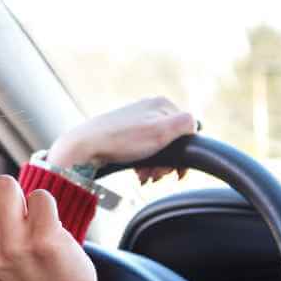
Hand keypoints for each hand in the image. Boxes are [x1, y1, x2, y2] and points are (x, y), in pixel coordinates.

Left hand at [47, 96, 197, 184]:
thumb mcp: (161, 130)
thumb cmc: (122, 140)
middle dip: (166, 163)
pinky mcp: (124, 133)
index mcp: (162, 104)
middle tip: (155, 175)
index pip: (188, 130)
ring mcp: (136, 121)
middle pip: (172, 141)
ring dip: (154, 166)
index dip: (183, 154)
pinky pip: (143, 151)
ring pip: (157, 148)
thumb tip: (196, 126)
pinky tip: (137, 172)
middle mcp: (149, 109)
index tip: (174, 172)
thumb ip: (187, 123)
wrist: (84, 147)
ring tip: (143, 175)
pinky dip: (143, 163)